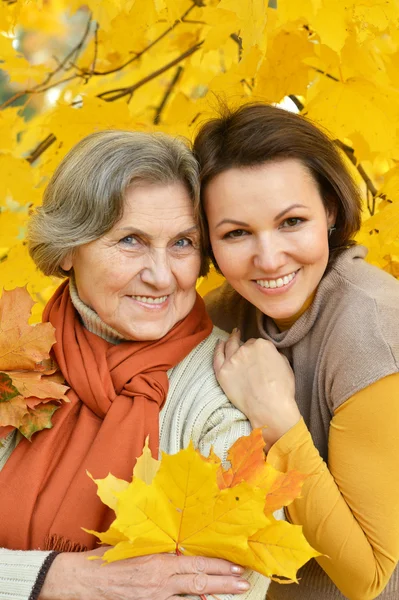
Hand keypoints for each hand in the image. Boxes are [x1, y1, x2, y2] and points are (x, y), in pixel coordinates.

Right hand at [39, 547, 249, 599]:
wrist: (85, 579)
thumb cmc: (107, 558)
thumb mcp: (135, 543)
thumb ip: (158, 545)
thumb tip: (176, 542)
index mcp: (159, 561)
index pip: (197, 563)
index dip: (218, 566)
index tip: (236, 566)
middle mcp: (161, 580)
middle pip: (199, 582)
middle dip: (224, 583)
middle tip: (244, 582)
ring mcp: (155, 596)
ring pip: (191, 596)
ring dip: (213, 594)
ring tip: (233, 592)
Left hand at [214, 330, 300, 449]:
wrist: (269, 407)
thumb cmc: (282, 389)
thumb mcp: (286, 365)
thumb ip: (275, 355)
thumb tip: (269, 355)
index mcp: (262, 345)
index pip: (257, 343)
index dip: (258, 349)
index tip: (258, 354)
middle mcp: (245, 349)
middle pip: (244, 345)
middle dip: (246, 347)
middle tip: (245, 347)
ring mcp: (232, 360)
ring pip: (229, 346)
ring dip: (230, 340)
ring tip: (231, 337)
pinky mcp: (222, 372)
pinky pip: (217, 356)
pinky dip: (217, 349)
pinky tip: (219, 344)